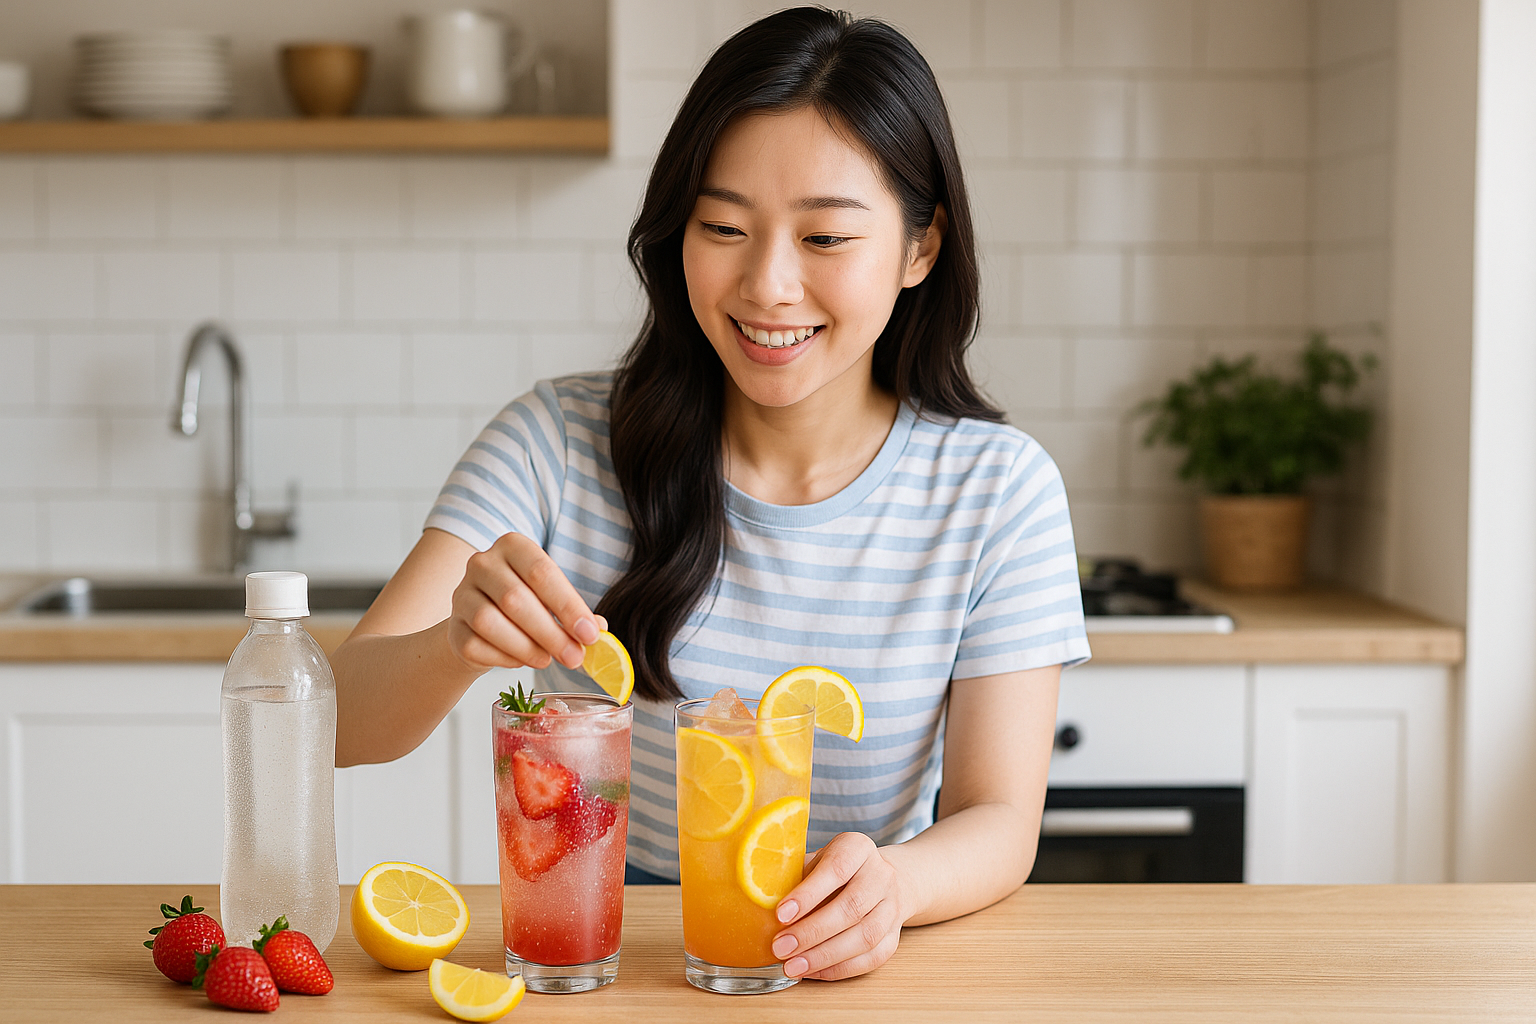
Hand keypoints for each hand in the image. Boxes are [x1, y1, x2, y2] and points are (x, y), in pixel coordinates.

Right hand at [445, 531, 604, 671]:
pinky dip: (503, 659)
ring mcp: (462, 594)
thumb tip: (599, 630)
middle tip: (575, 657)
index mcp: (513, 546)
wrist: (481, 625)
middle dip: (551, 632)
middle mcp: (482, 563)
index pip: (541, 572)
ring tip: (547, 660)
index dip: (568, 606)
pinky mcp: (452, 628)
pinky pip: (475, 646)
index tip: (589, 634)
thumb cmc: (526, 607)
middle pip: (515, 599)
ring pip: (490, 622)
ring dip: (526, 647)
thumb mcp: (553, 601)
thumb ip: (576, 613)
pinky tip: (520, 661)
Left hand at [770, 832, 905, 980]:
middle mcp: (881, 875)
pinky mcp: (896, 934)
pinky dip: (841, 968)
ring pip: (865, 936)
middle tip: (780, 947)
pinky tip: (814, 971)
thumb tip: (755, 901)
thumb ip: (793, 875)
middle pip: (851, 907)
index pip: (836, 869)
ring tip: (793, 966)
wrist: (884, 878)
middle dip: (812, 932)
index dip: (808, 894)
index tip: (780, 914)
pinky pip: (873, 957)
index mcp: (858, 848)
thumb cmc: (837, 869)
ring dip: (825, 955)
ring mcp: (892, 906)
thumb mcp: (816, 860)